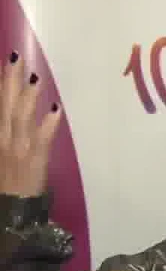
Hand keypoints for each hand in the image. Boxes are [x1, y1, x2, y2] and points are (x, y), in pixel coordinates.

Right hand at [0, 51, 60, 196]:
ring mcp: (18, 149)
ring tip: (34, 77)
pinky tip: (55, 108)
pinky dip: (48, 123)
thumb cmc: (2, 186)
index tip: (6, 61)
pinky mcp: (35, 161)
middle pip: (6, 105)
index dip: (1, 84)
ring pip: (22, 117)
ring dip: (28, 95)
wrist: (9, 214)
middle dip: (11, 80)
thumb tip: (9, 114)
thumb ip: (3, 130)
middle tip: (16, 57)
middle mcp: (2, 139)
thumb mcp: (0, 154)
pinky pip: (42, 138)